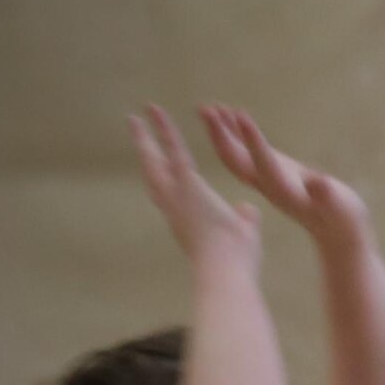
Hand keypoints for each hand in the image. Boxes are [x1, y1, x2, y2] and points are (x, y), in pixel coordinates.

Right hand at [128, 104, 255, 264]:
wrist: (228, 270)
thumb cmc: (238, 262)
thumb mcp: (244, 234)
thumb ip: (244, 219)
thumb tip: (248, 211)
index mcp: (187, 220)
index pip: (170, 195)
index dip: (162, 179)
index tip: (156, 166)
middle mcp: (173, 208)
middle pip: (152, 174)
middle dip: (144, 152)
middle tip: (135, 133)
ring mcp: (176, 196)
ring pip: (154, 161)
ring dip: (145, 137)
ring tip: (137, 117)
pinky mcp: (187, 186)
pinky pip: (174, 152)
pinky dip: (165, 131)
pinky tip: (157, 113)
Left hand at [199, 104, 368, 249]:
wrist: (338, 235)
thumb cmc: (343, 218)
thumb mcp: (340, 205)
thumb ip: (328, 194)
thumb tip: (318, 182)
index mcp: (283, 190)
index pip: (262, 161)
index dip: (252, 138)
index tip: (240, 114)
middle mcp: (267, 185)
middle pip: (235, 159)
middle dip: (219, 134)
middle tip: (205, 109)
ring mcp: (265, 180)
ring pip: (234, 155)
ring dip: (220, 132)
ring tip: (209, 107)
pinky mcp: (269, 174)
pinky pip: (244, 153)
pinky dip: (234, 135)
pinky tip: (230, 117)